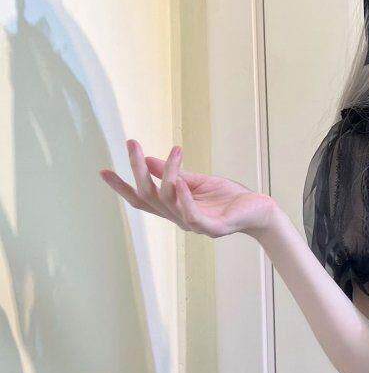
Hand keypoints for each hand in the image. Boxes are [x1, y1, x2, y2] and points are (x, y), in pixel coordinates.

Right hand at [99, 141, 277, 238]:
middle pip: (149, 198)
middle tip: (132, 144)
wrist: (261, 211)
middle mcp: (180, 220)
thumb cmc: (229, 198)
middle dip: (137, 170)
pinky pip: (192, 216)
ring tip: (173, 152)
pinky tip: (181, 182)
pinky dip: (184, 198)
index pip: (142, 200)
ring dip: (166, 174)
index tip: (103, 171)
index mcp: (174, 209)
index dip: (122, 187)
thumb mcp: (197, 181)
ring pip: (168, 202)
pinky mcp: (214, 228)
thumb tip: (148, 160)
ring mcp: (196, 226)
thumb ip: (174, 174)